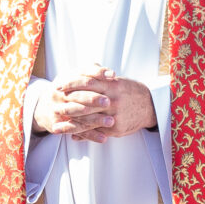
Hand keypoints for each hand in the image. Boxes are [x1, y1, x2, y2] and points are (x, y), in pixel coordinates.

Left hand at [34, 68, 154, 138]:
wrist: (151, 106)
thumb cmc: (131, 91)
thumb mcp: (118, 81)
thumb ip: (102, 76)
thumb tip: (88, 67)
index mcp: (111, 85)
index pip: (88, 82)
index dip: (72, 84)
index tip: (59, 86)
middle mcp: (112, 100)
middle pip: (85, 102)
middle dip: (68, 105)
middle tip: (53, 107)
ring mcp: (114, 115)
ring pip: (88, 120)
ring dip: (71, 124)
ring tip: (56, 128)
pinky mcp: (116, 128)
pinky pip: (97, 131)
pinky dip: (83, 134)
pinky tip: (72, 136)